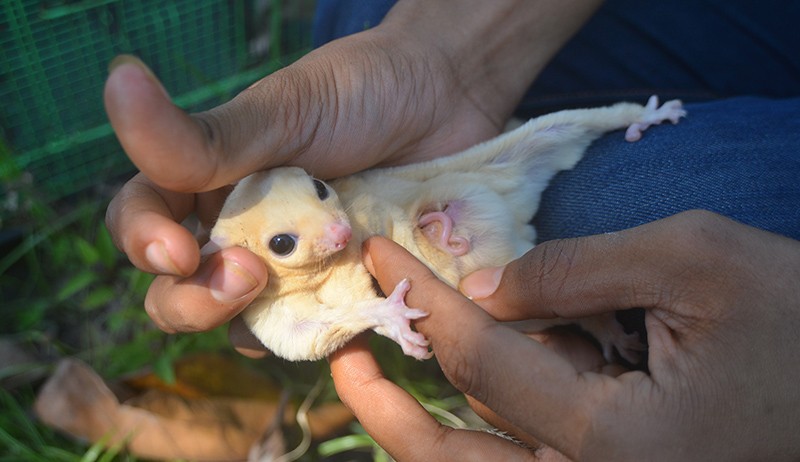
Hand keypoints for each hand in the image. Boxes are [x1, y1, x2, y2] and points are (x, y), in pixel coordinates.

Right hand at [104, 1, 602, 349]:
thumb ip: (204, 136)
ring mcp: (290, 267)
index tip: (178, 251)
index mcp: (208, 182)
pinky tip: (338, 323)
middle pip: (180, 290)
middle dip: (194, 300)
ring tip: (297, 293)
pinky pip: (309, 331)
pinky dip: (314, 336)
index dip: (144, 244)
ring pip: (239, 322)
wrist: (448, 99)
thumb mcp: (281, 113)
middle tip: (247, 277)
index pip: (143, 223)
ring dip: (249, 323)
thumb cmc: (361, 92)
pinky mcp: (339, 290)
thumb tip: (116, 80)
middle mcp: (239, 230)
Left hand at [331, 210, 799, 460]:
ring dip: (422, 425)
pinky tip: (468, 375)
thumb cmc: (798, 320)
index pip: (480, 359)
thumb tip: (487, 290)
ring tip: (373, 375)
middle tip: (344, 363)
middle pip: (454, 461)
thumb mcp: (694, 261)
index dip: (424, 301)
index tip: (379, 255)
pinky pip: (525, 457)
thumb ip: (577, 271)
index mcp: (614, 441)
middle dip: (387, 411)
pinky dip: (483, 424)